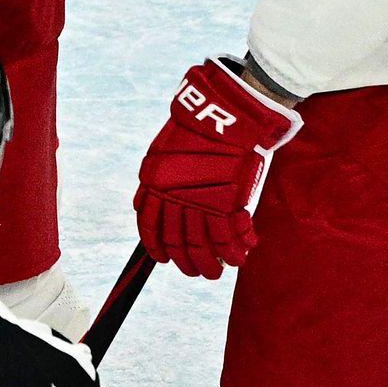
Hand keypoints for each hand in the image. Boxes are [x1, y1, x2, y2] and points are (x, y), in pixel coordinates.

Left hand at [134, 57, 302, 278]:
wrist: (224, 114)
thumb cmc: (195, 130)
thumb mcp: (163, 153)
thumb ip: (156, 182)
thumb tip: (146, 207)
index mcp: (155, 186)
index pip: (151, 229)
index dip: (158, 248)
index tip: (166, 259)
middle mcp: (175, 198)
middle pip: (178, 243)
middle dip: (188, 263)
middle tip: (198, 272)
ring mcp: (202, 201)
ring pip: (204, 247)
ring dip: (211, 264)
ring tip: (217, 271)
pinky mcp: (228, 202)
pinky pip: (229, 238)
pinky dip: (236, 251)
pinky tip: (240, 256)